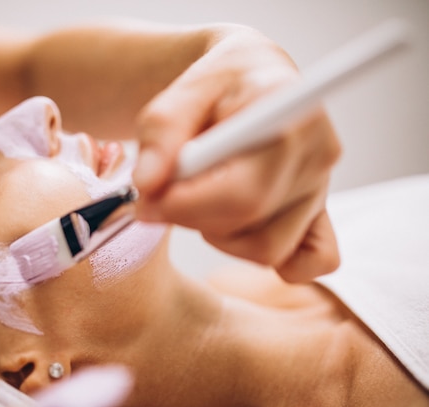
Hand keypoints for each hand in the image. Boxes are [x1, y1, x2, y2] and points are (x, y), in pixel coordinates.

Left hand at [133, 26, 340, 282]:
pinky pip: (308, 262)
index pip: (244, 190)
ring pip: (269, 249)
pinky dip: (269, 256)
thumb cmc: (213, 86)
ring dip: (220, 234)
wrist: (247, 81)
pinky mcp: (321, 211)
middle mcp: (318, 150)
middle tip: (163, 193)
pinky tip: (238, 227)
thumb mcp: (175, 96)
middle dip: (192, 216)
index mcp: (286, 112)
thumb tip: (148, 186)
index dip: (188, 205)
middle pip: (252, 221)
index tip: (150, 199)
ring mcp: (322, 185)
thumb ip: (159, 136)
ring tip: (202, 194)